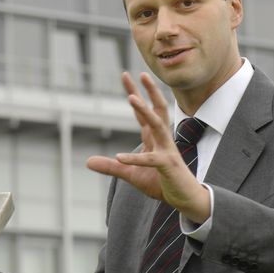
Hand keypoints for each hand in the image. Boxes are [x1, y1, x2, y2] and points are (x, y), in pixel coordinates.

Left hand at [86, 72, 209, 222]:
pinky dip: (135, 158)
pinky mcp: (167, 166)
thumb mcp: (131, 174)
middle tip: (139, 73)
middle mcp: (162, 139)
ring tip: (132, 97)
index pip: (142, 112)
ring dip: (144, 111)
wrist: (185, 199)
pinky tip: (119, 156)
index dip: (134, 93)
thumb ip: (111, 167)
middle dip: (148, 91)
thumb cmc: (161, 183)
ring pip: (157, 125)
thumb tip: (88, 162)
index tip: (126, 76)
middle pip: (156, 109)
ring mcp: (166, 151)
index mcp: (154, 138)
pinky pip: (150, 160)